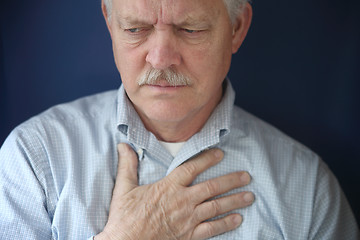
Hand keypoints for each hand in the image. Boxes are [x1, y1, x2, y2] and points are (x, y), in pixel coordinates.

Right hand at [95, 143, 253, 239]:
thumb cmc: (125, 217)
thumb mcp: (124, 188)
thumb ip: (127, 166)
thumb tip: (123, 146)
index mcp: (168, 187)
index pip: (192, 168)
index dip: (208, 159)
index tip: (220, 154)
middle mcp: (182, 201)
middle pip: (212, 187)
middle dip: (231, 181)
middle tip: (246, 176)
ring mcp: (188, 219)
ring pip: (216, 207)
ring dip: (234, 201)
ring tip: (249, 196)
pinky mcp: (189, 235)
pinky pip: (212, 229)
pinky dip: (226, 223)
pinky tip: (238, 219)